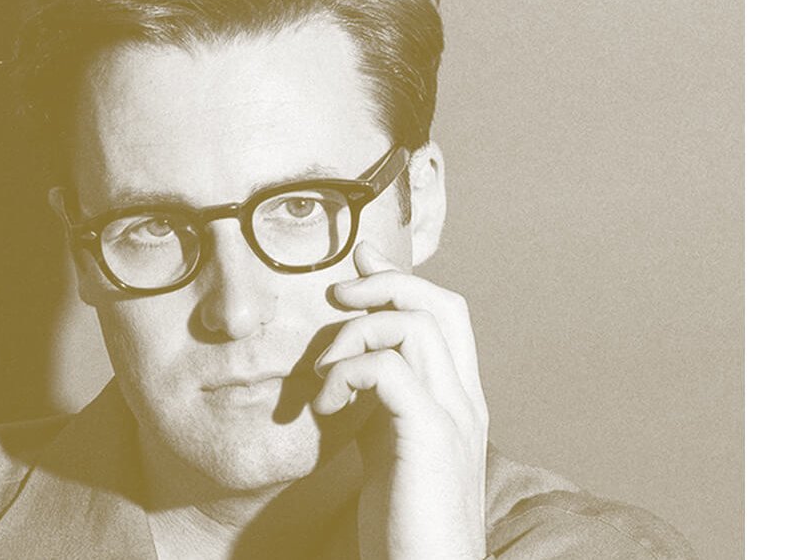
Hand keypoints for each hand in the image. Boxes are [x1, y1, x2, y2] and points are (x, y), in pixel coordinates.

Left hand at [312, 242, 489, 559]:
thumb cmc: (402, 523)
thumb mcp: (384, 447)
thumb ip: (374, 402)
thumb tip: (345, 363)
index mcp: (456, 398)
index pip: (444, 314)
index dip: (401, 280)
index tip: (358, 264)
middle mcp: (465, 399)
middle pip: (440, 304)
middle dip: (385, 282)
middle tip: (336, 294)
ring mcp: (453, 415)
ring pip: (414, 326)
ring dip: (355, 333)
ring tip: (322, 372)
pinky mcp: (430, 435)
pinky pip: (389, 369)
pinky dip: (347, 372)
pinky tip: (325, 406)